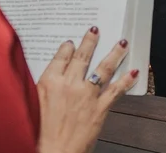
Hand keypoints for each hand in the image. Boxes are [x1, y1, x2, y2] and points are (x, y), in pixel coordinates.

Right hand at [37, 28, 137, 152]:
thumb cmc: (38, 134)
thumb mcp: (32, 103)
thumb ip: (41, 88)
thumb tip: (48, 79)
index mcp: (49, 82)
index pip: (61, 57)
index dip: (67, 48)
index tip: (70, 43)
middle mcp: (69, 84)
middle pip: (82, 56)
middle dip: (90, 41)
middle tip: (95, 31)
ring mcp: (86, 95)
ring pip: (103, 68)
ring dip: (114, 53)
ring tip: (122, 43)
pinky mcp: (99, 109)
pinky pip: (116, 91)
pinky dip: (126, 81)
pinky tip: (133, 72)